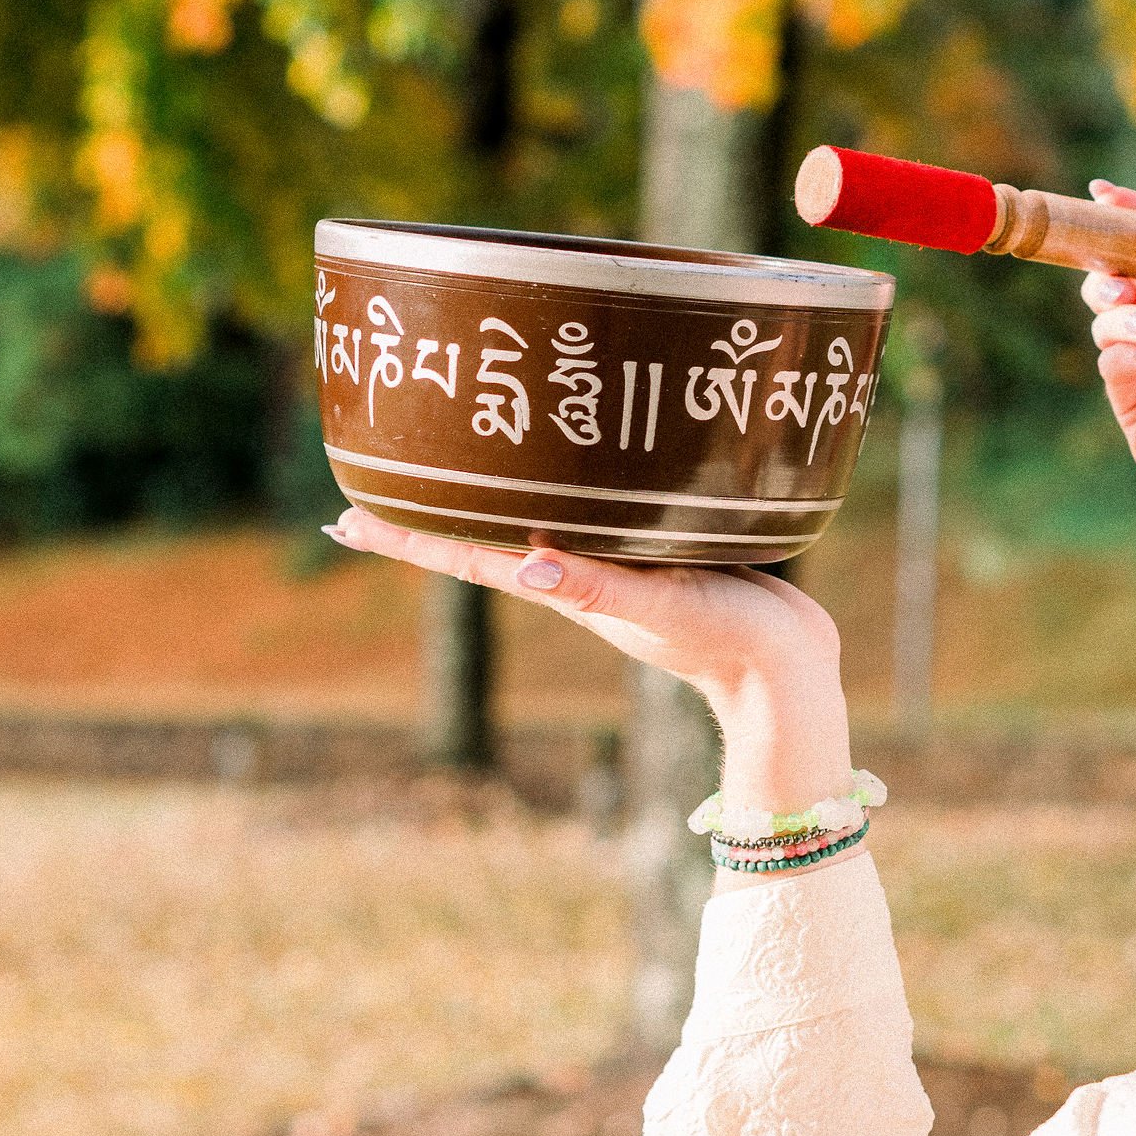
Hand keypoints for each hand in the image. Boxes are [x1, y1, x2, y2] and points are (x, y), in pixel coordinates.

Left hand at [323, 507, 853, 807]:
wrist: (790, 672)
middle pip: (483, 535)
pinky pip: (588, 512)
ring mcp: (614, 564)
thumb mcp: (659, 607)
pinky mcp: (656, 549)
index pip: (464, 556)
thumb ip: (597, 586)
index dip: (405, 536)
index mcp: (563, 584)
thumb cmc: (726, 640)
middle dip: (429, 510)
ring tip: (450, 463)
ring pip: (532, 520)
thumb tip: (524, 566)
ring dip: (487, 497)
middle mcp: (576, 572)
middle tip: (373, 476)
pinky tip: (559, 472)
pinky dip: (559, 488)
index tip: (345, 519)